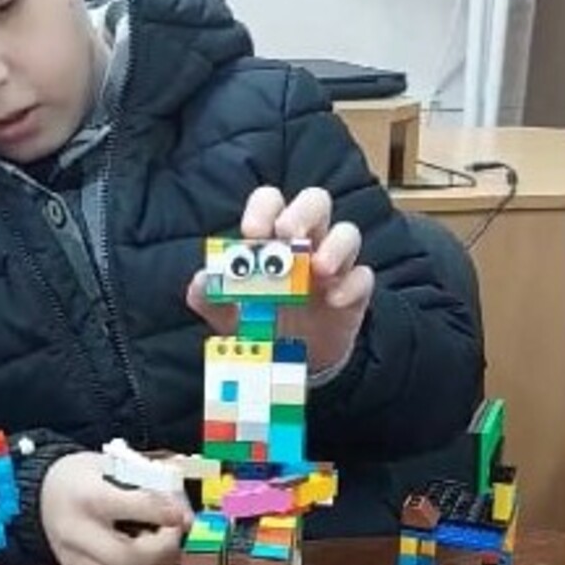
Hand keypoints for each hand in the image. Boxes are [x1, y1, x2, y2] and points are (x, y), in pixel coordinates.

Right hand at [40, 452, 192, 564]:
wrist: (42, 493)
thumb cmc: (83, 476)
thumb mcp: (115, 464)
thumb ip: (153, 484)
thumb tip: (186, 516)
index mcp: (87, 496)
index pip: (133, 507)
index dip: (166, 512)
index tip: (181, 514)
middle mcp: (77, 532)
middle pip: (129, 557)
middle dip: (163, 548)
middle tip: (172, 533)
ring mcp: (74, 560)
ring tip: (151, 545)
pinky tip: (137, 561)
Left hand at [186, 186, 373, 373]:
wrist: (286, 363)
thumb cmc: (257, 323)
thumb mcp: (226, 314)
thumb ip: (210, 297)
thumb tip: (201, 280)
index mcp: (272, 238)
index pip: (271, 201)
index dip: (263, 208)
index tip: (252, 234)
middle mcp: (306, 243)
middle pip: (316, 201)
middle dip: (303, 212)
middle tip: (289, 234)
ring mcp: (333, 267)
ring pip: (348, 232)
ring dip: (335, 246)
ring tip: (317, 269)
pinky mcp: (353, 294)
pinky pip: (363, 277)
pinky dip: (351, 285)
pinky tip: (334, 301)